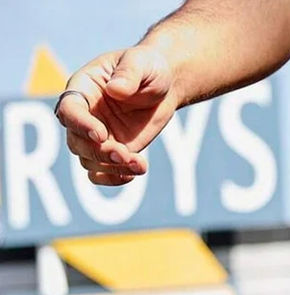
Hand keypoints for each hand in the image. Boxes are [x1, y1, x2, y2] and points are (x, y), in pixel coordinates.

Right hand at [56, 45, 180, 185]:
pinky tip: (134, 172)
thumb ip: (128, 74)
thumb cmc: (148, 67)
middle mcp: (85, 115)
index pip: (69, 110)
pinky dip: (113, 179)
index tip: (101, 134)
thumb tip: (115, 90)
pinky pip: (101, 174)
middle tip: (124, 155)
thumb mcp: (141, 63)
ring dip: (112, 169)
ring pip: (89, 161)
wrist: (164, 87)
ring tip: (139, 164)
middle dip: (98, 153)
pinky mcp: (113, 152)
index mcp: (83, 89)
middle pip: (76, 142)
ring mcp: (97, 137)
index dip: (80, 125)